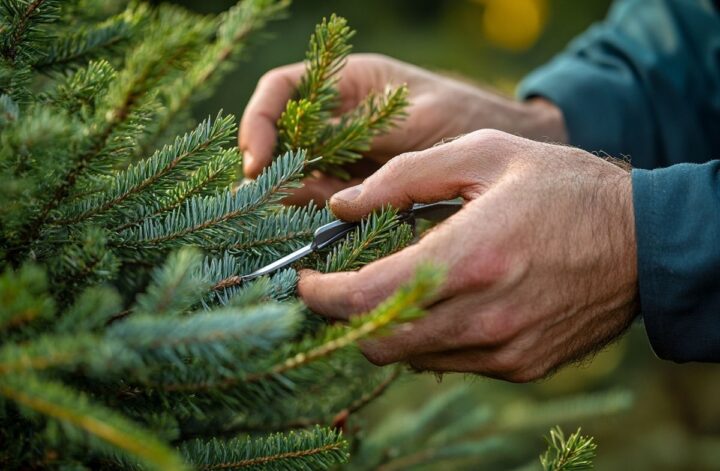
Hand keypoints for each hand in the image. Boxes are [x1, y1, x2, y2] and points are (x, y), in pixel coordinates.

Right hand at [239, 53, 565, 204]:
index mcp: (348, 84)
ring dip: (290, 198)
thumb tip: (318, 174)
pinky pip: (326, 199)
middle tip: (259, 203)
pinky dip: (317, 216)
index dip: (260, 121)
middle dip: (270, 170)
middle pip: (284, 139)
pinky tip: (312, 231)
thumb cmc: (465, 116)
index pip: (282, 92)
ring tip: (283, 224)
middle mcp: (339, 118)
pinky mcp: (358, 185)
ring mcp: (346, 153)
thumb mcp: (414, 120)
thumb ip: (363, 139)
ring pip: (300, 174)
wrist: (504, 147)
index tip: (257, 159)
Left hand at [298, 130, 637, 381]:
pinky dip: (426, 338)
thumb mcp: (482, 153)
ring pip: (410, 357)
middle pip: (378, 341)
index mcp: (469, 257)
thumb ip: (402, 178)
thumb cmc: (562, 186)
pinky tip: (437, 303)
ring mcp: (502, 348)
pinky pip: (448, 362)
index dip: (321, 294)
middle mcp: (483, 315)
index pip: (367, 297)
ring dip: (384, 327)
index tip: (304, 281)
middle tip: (334, 287)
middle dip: (343, 318)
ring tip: (387, 288)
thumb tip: (342, 206)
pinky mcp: (519, 366)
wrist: (642, 240)